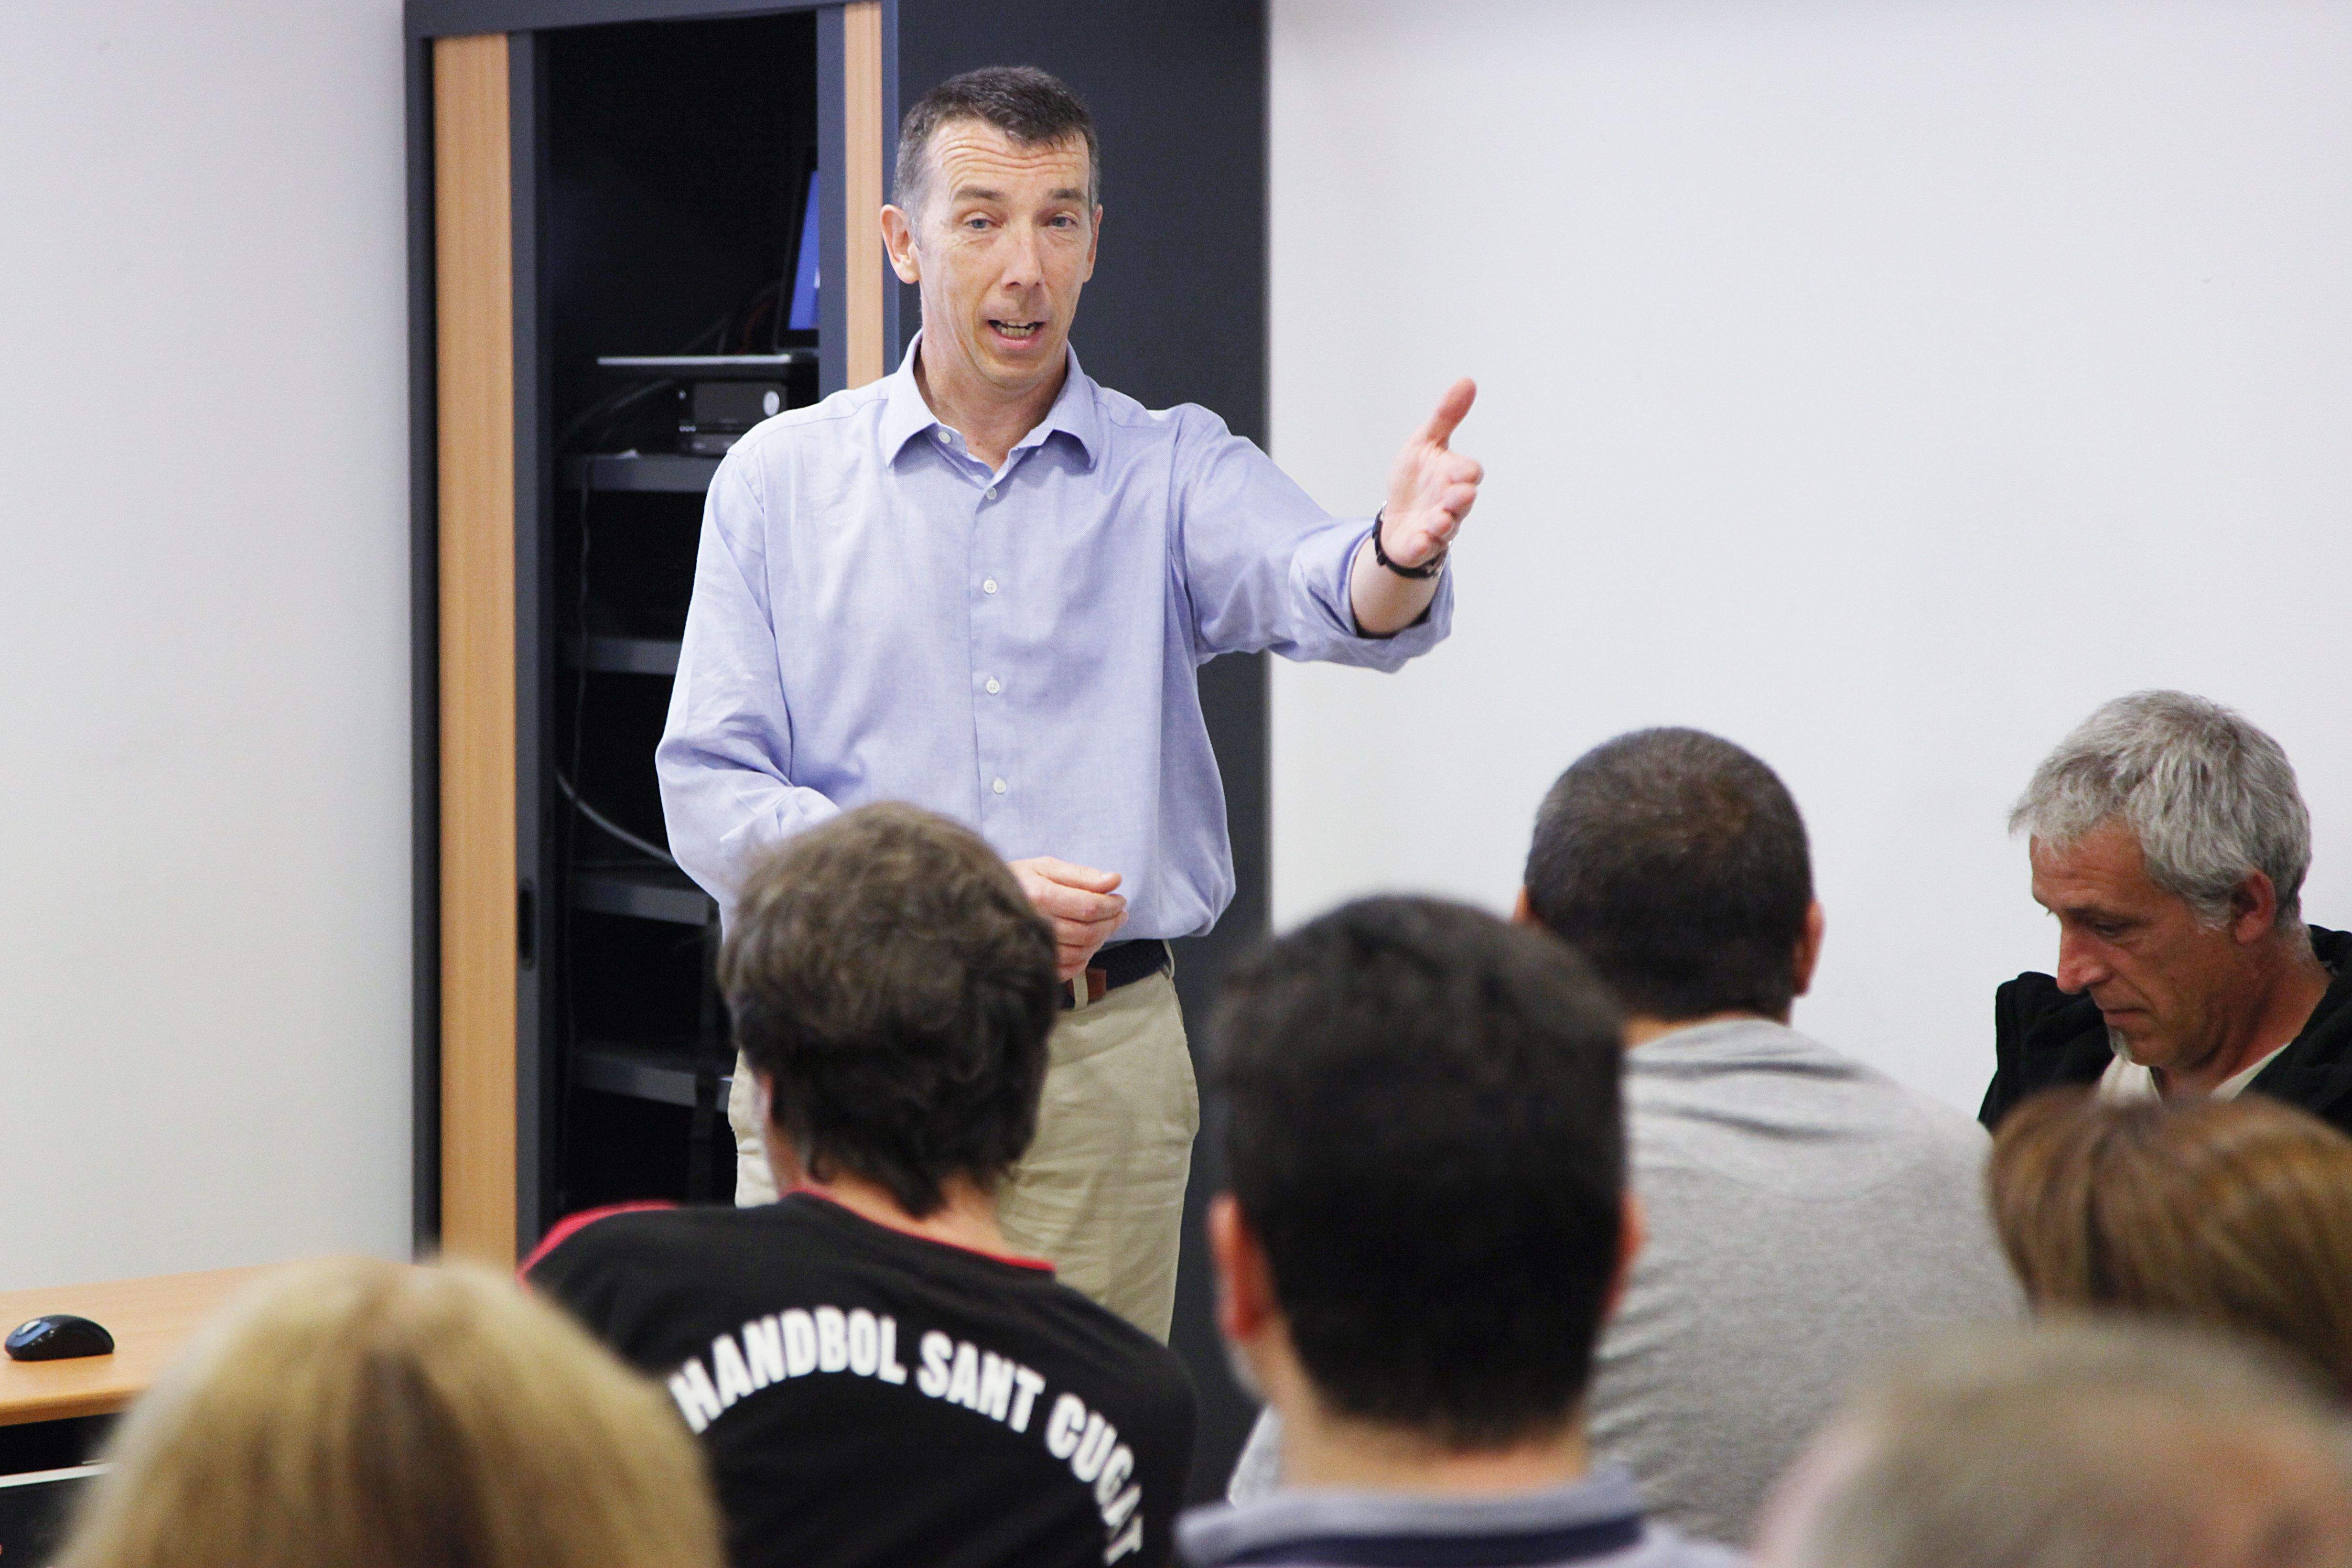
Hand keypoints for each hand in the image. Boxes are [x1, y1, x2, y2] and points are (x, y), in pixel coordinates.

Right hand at [1008, 857, 1127, 981]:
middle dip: (1111, 923)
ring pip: (1079, 953)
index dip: (1111, 905)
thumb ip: (1082, 875)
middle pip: (1087, 932)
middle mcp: (1034, 923)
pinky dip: (1082, 961)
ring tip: (1104, 927)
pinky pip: (1065, 970)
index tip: (1120, 900)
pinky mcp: (1030, 963)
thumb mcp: (1046, 867)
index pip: (1089, 907)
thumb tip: (1115, 880)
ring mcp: (1030, 947)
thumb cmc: (1018, 879)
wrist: (979, 900)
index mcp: (1039, 895)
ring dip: (1099, 941)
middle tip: (1120, 914)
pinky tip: (1085, 946)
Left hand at [1380, 378, 1482, 568]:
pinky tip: (1419, 540)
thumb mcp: (1425, 442)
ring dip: (1444, 523)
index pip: (1468, 472)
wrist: (1396, 517)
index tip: (1467, 471)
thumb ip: (1446, 416)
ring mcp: (1438, 525)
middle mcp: (1450, 502)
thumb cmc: (1416, 479)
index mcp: (1453, 475)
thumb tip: (1467, 381)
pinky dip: (1423, 544)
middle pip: (1462, 501)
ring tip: (1440, 520)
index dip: (1467, 472)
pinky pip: (1425, 547)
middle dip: (1461, 498)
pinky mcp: (1421, 544)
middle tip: (1459, 495)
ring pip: (1447, 526)